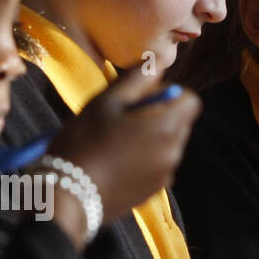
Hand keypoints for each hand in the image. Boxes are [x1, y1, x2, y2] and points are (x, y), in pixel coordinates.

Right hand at [47, 66, 199, 226]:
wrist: (67, 197)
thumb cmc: (84, 142)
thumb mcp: (107, 101)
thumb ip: (138, 78)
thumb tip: (160, 61)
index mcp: (167, 127)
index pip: (190, 100)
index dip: (166, 93)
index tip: (137, 98)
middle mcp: (173, 153)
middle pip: (177, 122)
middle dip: (155, 115)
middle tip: (117, 119)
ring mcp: (163, 176)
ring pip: (164, 145)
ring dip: (146, 138)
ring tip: (110, 142)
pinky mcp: (150, 193)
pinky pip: (153, 166)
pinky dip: (139, 160)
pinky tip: (110, 163)